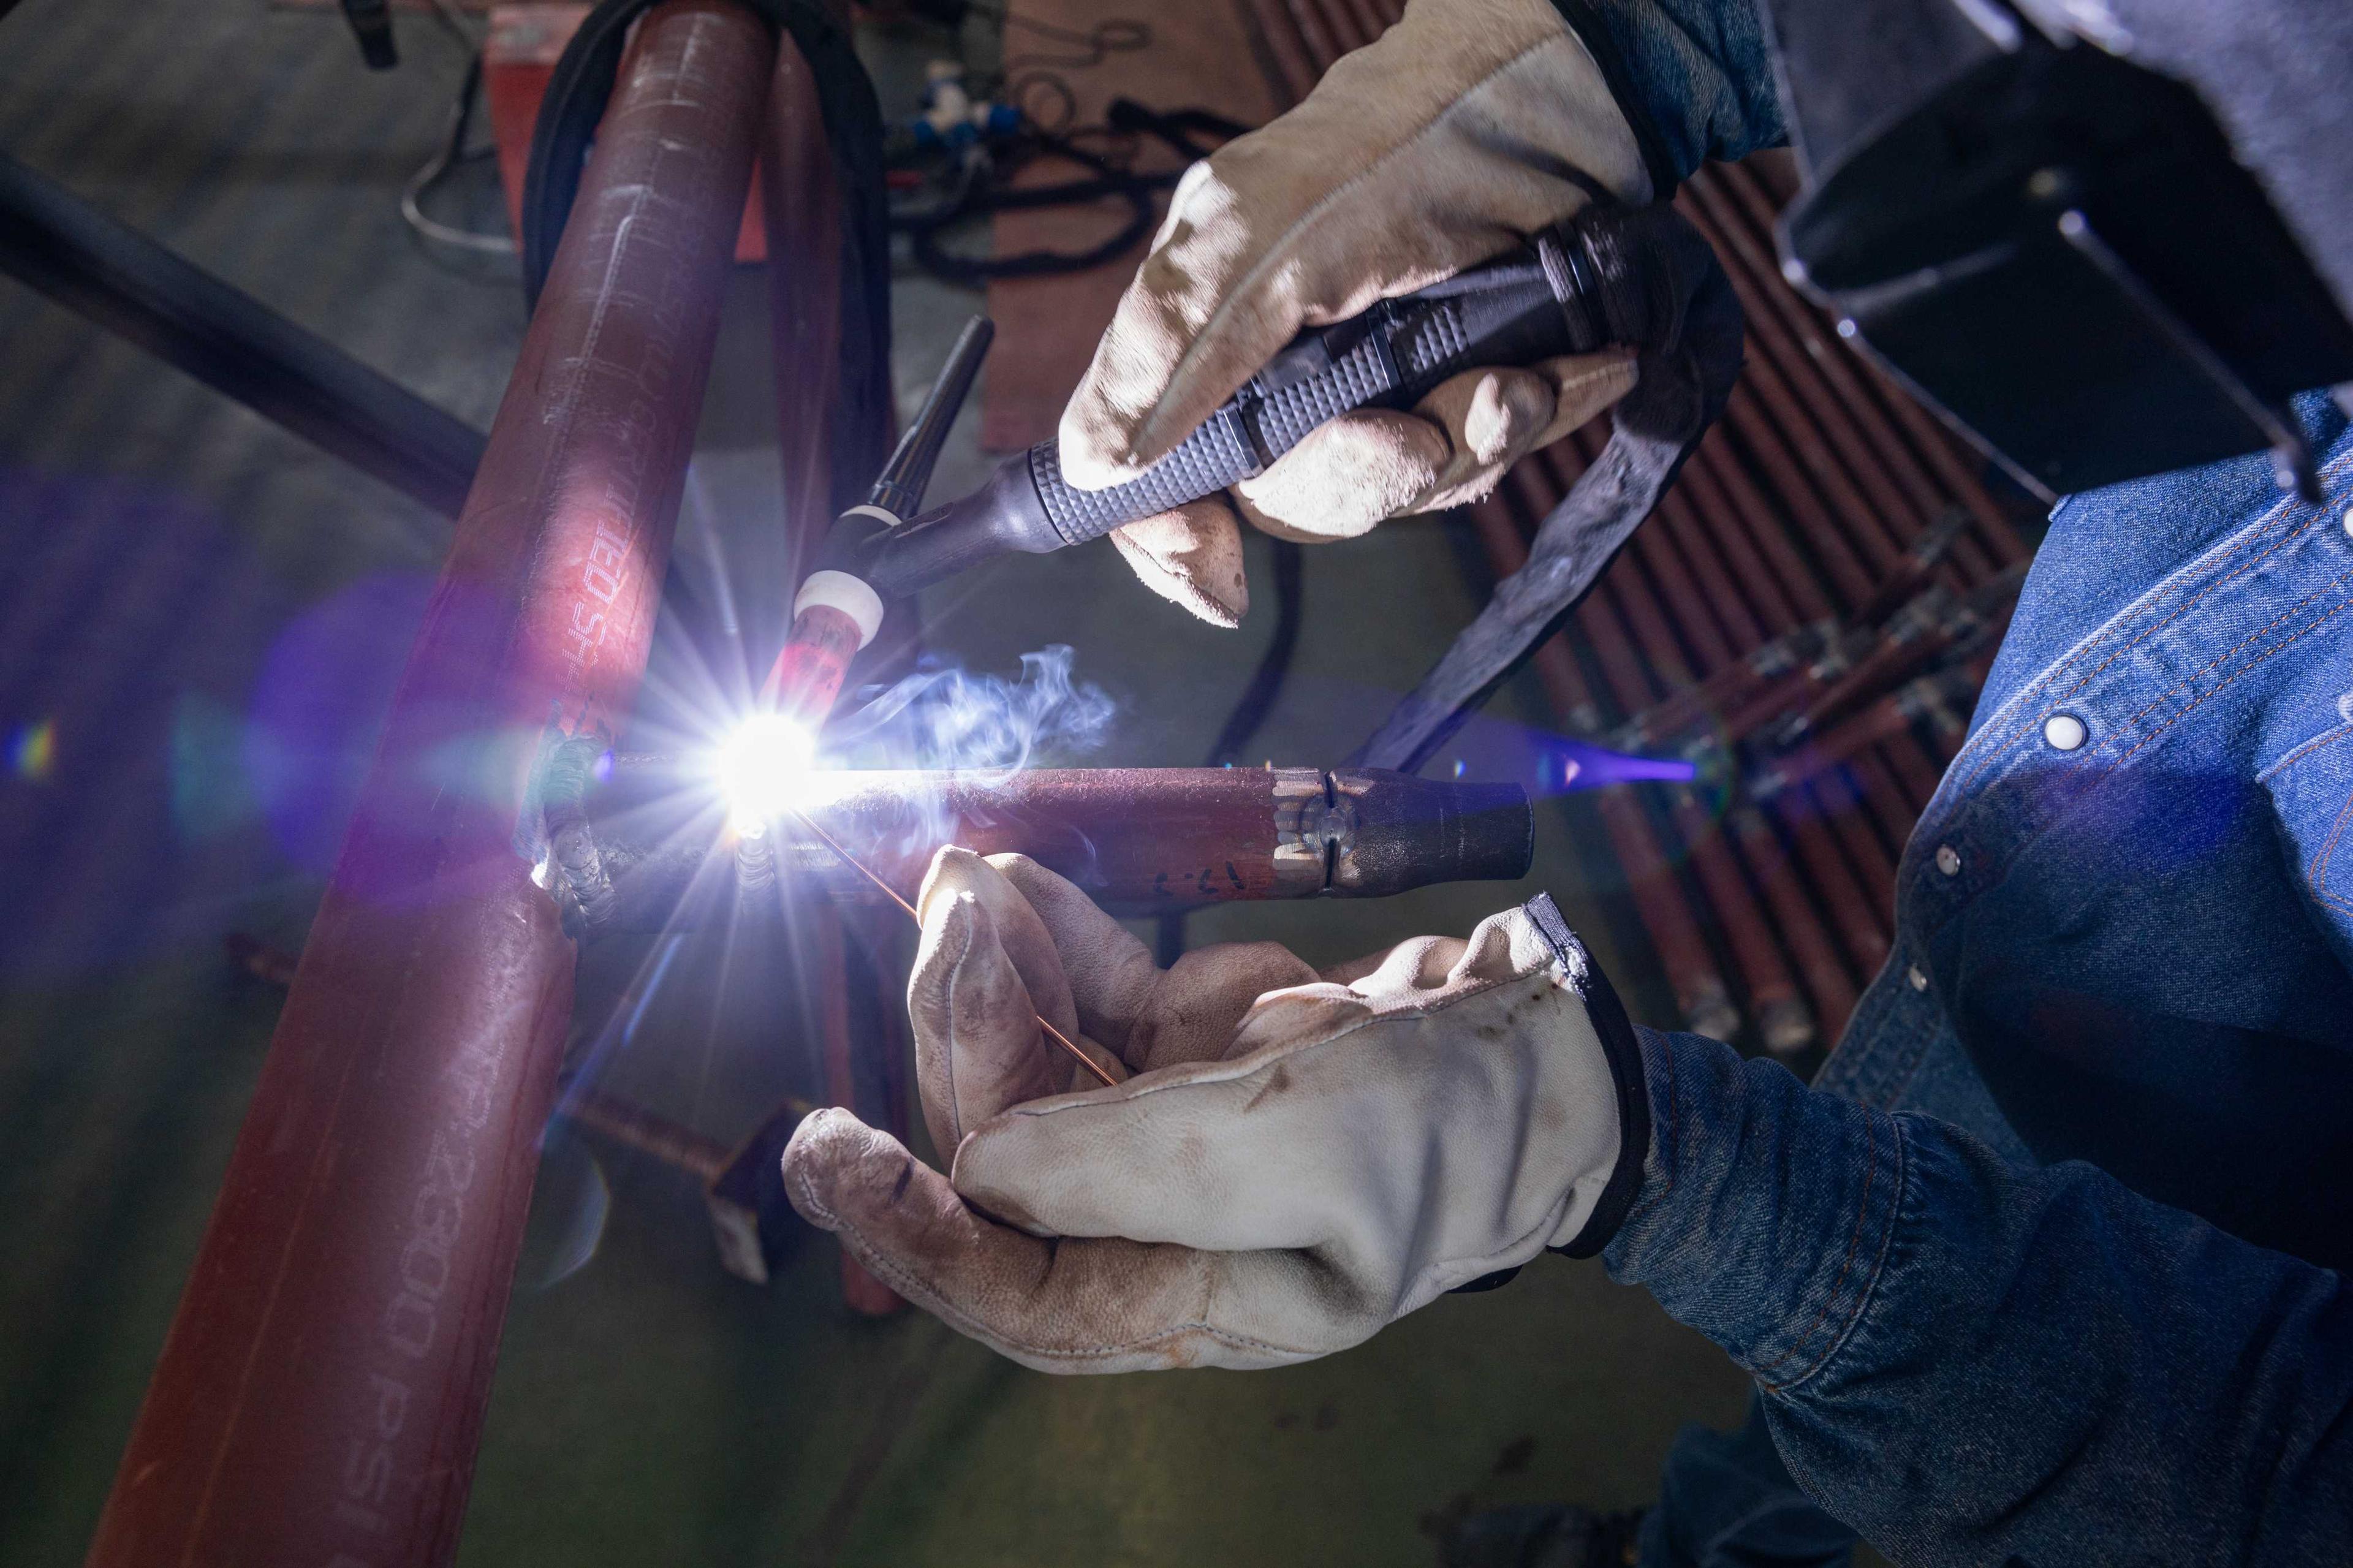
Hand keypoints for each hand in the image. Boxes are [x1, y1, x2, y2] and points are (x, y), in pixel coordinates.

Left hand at [781, 847, 1646, 1371]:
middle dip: (961, 1028)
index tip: (826, 1147)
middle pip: (1003, 1146)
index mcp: (1184, 1294)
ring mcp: (1165, 1130)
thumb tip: (978, 1162)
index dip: (908, 1226)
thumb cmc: (1462, 1124)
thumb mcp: (1315, 1148)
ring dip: (991, 966)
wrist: (1554, 1047)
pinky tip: (1016, 879)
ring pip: (1031, 1059)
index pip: (1010, 1286)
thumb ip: (1144, 1165)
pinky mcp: (1187, 1050)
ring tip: (967, 874)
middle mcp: (1154, 1222)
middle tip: (947, 913)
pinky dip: (1051, 938)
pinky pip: (1089, 1000)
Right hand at [1060, 0, 1650, 624]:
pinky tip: (1558, 377)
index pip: (1151, 476)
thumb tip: (1096, 466)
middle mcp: (1277, 371)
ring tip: (1510, 383)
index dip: (1170, 543)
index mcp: (1206, 331)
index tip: (1219, 576)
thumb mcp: (1268, 232)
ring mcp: (1370, 385)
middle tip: (1416, 436)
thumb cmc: (1399, 142)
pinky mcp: (1456, 387)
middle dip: (1360, 481)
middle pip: (1284, 503)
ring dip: (1462, 447)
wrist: (1559, 105)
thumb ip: (1180, 343)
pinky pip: (1472, 466)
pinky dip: (1521, 429)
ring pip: (1389, 493)